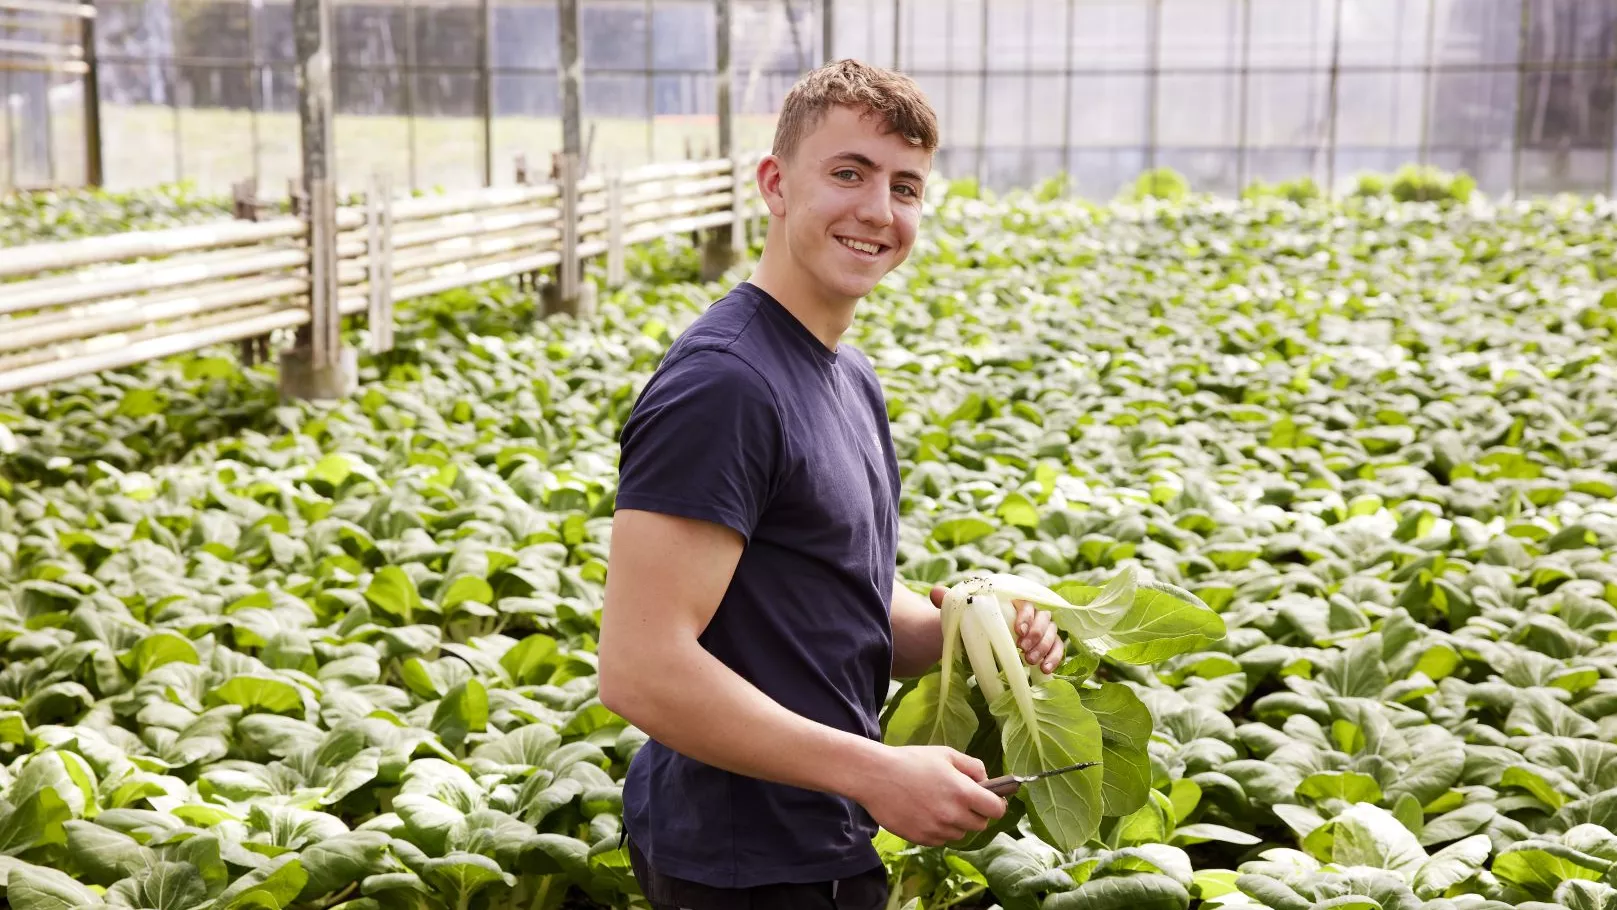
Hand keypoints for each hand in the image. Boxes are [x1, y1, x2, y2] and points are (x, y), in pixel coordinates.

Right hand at [854, 745, 1007, 845]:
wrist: (875, 776)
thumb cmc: (910, 761)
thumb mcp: (945, 754)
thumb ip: (972, 766)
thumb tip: (985, 780)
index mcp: (963, 792)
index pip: (996, 810)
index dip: (997, 804)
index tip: (992, 799)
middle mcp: (953, 815)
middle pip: (980, 824)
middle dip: (977, 813)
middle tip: (963, 800)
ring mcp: (937, 830)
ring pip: (960, 833)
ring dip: (957, 822)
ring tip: (939, 804)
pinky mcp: (921, 839)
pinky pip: (941, 840)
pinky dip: (939, 830)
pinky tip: (925, 812)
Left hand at [930, 587, 1064, 673]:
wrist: (975, 643)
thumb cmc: (970, 625)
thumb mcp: (959, 614)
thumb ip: (949, 602)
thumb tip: (934, 592)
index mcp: (1012, 601)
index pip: (1027, 602)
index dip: (1026, 615)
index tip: (1017, 630)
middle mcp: (1030, 614)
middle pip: (1044, 618)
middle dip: (1037, 634)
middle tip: (1024, 650)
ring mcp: (1040, 631)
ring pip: (1053, 634)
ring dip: (1045, 647)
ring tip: (1030, 662)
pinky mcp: (1045, 647)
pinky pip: (1058, 649)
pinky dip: (1054, 658)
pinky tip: (1045, 670)